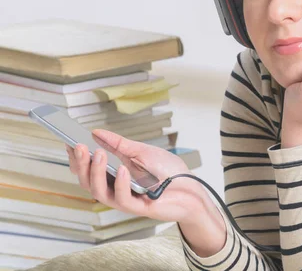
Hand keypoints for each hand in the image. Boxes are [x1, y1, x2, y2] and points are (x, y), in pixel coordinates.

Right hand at [66, 129, 209, 222]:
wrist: (192, 189)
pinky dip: (120, 183)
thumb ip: (120, 144)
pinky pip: (122, 198)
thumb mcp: (142, 151)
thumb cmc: (169, 171)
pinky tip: (122, 169)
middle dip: (81, 164)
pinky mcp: (137, 208)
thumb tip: (96, 132)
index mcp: (114, 175)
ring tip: (97, 153)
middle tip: (79, 146)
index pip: (88, 168)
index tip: (69, 141)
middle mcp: (116, 188)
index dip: (77, 157)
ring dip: (96, 172)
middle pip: (87, 181)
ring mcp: (125, 199)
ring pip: (99, 192)